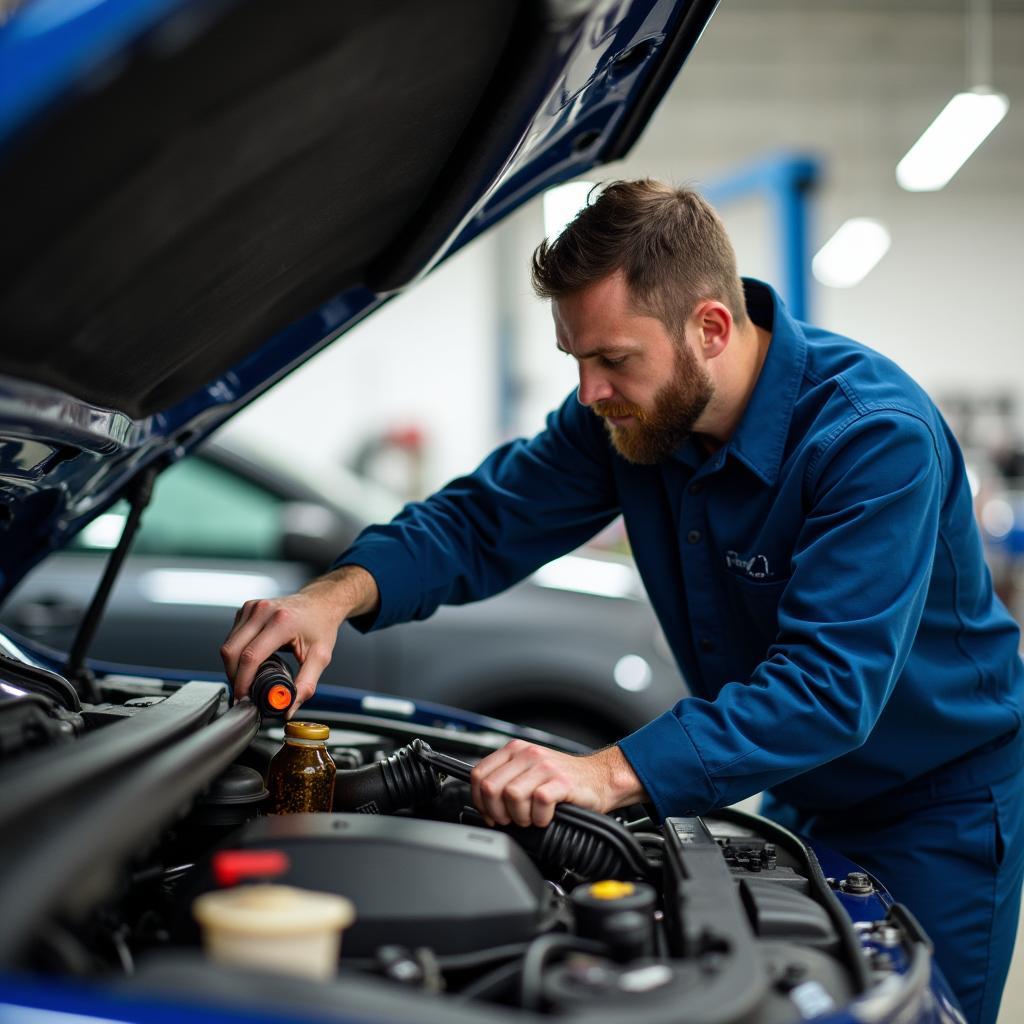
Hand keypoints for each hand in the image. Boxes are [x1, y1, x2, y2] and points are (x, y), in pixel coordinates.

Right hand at [221, 565, 378, 712]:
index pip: (251, 656)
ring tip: (248, 679)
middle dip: (234, 677)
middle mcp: (263, 611)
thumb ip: (306, 685)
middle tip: (245, 694)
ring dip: (233, 667)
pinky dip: (236, 653)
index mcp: (282, 621)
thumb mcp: (320, 657)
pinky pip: (231, 637)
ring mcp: (252, 607)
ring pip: (228, 645)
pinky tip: (249, 661)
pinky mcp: (246, 608)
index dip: (243, 682)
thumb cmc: (321, 626)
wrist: (320, 602)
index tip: (244, 699)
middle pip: (232, 652)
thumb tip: (288, 708)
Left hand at [470, 739, 646, 827]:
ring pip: (512, 796)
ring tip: (531, 818)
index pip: (478, 775)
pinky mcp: (561, 781)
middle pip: (491, 788)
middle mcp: (528, 754)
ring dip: (519, 816)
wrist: (599, 778)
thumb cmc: (563, 780)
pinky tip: (546, 817)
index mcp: (515, 750)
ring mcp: (545, 767)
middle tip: (512, 819)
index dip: (479, 800)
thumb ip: (504, 780)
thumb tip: (481, 804)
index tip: (490, 812)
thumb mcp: (528, 772)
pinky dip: (540, 818)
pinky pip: (539, 803)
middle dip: (498, 812)